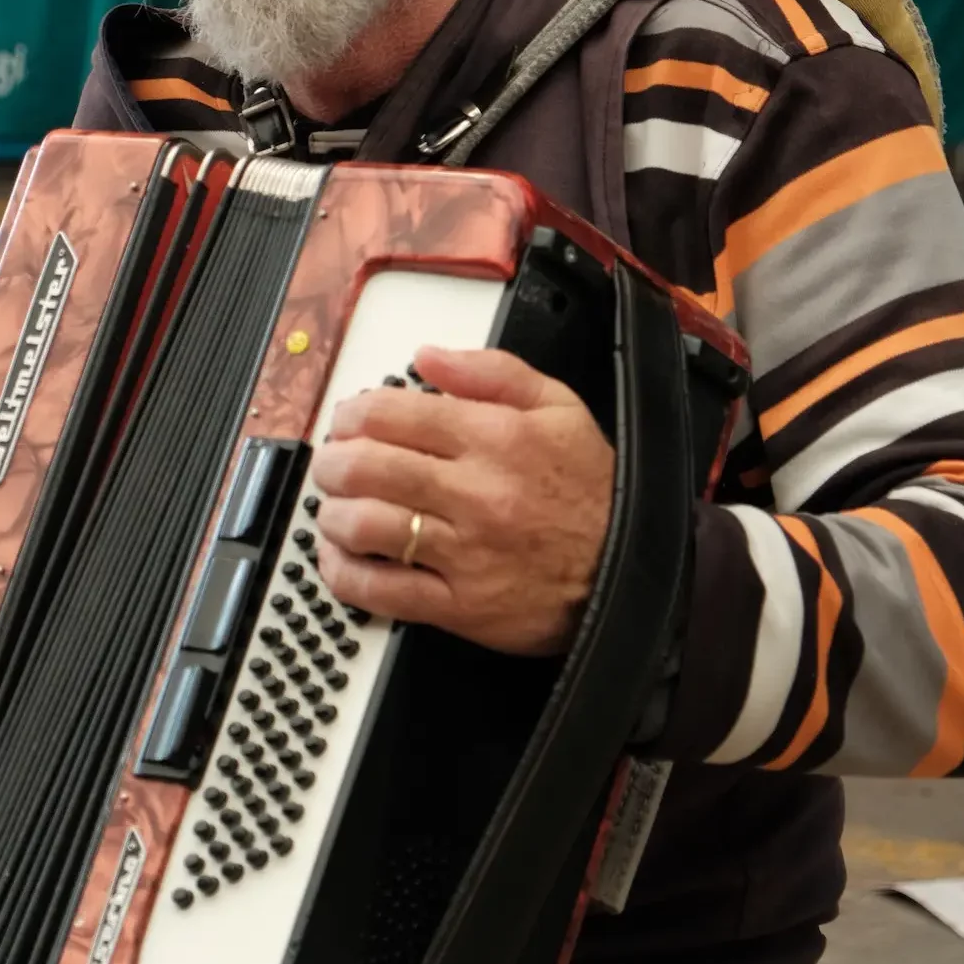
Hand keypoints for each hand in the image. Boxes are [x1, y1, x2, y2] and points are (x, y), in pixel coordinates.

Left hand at [311, 345, 613, 655]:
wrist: (633, 571)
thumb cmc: (590, 488)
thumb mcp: (557, 406)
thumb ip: (490, 371)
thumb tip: (428, 356)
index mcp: (493, 437)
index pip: (390, 414)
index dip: (351, 414)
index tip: (346, 420)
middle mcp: (474, 492)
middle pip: (366, 467)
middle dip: (331, 461)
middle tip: (331, 463)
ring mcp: (465, 552)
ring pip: (366, 526)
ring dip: (332, 514)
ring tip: (333, 508)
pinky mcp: (461, 606)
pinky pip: (383, 592)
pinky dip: (346, 575)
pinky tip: (339, 560)